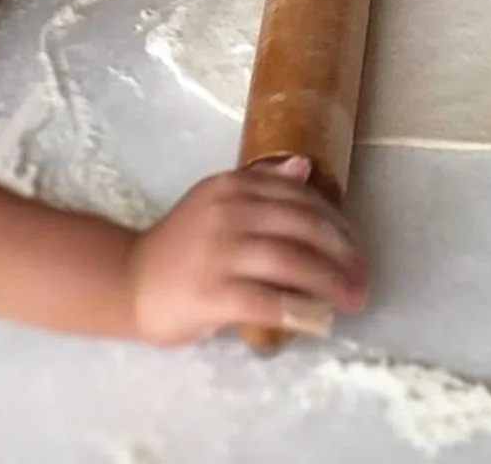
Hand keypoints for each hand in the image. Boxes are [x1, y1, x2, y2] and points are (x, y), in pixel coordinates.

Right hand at [125, 156, 366, 346]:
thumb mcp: (217, 203)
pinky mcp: (212, 292)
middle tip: (362, 278)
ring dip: (330, 281)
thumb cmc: (180, 247)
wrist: (128, 280)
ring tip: (351, 299)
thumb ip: (259, 187)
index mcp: (231, 186)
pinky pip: (268, 300)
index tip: (355, 248)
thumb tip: (303, 168)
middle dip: (342, 253)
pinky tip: (318, 321)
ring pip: (291, 261)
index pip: (299, 197)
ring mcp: (219, 252)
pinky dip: (300, 310)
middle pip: (303, 227)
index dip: (336, 223)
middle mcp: (227, 212)